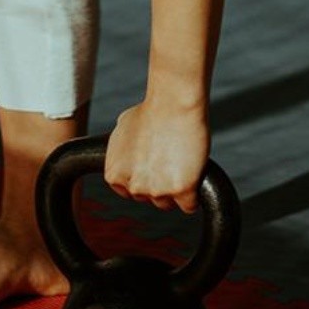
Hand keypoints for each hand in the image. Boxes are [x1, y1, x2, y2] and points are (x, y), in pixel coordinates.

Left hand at [104, 97, 210, 214]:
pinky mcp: (182, 191)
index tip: (153, 165)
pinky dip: (193, 194)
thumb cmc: (151, 110)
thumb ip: (120, 151)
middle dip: (159, 182)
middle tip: (169, 158)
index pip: (129, 192)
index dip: (144, 177)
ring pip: (169, 203)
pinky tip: (192, 173)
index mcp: (115, 175)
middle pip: (150, 199)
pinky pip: (189, 205)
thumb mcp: (122, 129)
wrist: (174, 102)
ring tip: (180, 160)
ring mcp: (158, 190)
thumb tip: (125, 155)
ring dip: (176, 187)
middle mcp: (133, 186)